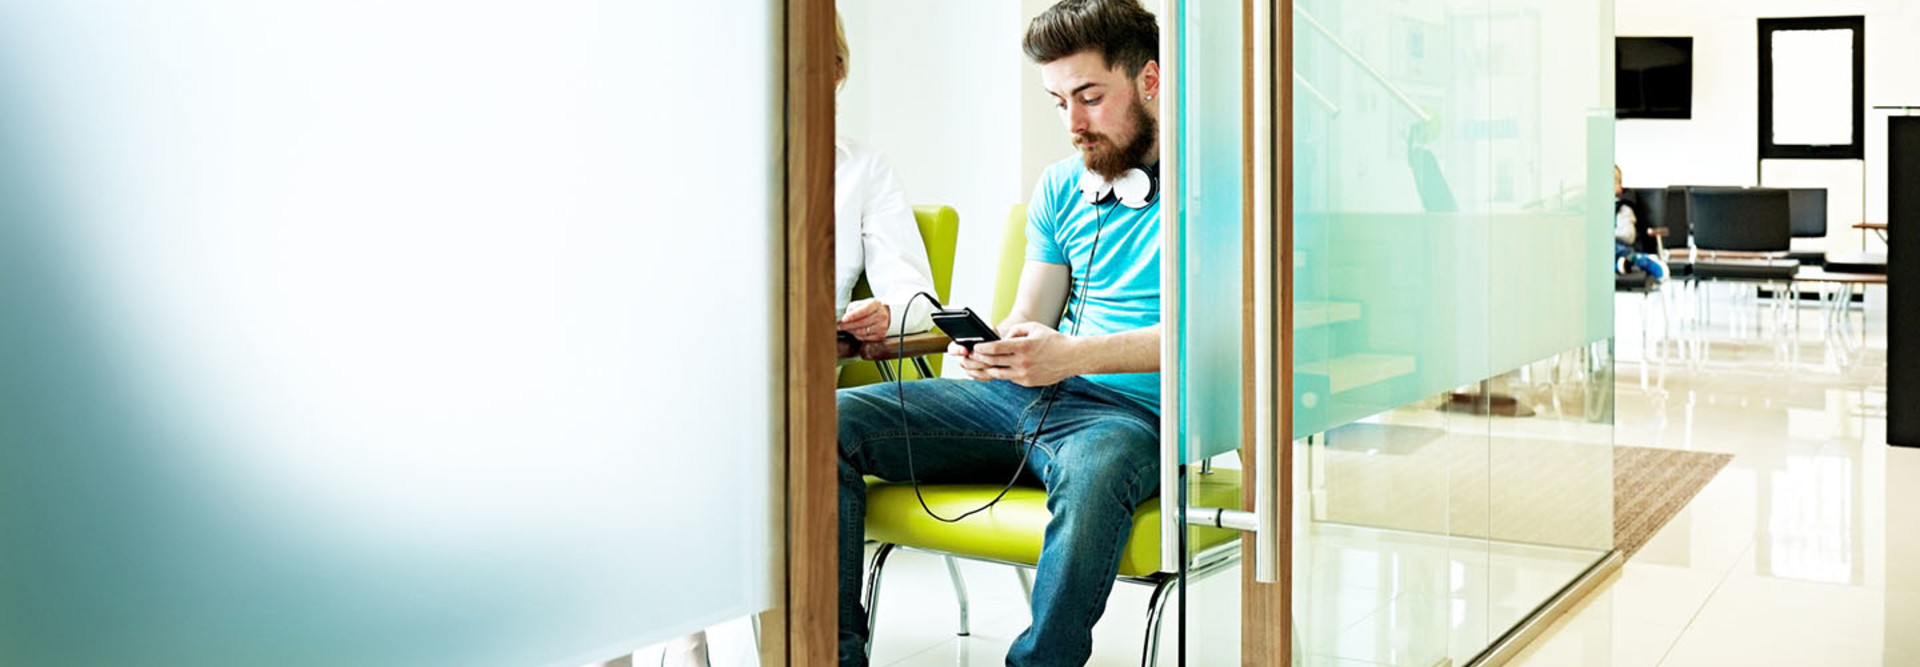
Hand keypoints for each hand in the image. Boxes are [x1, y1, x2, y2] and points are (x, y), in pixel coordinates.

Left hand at [837, 298, 890, 341]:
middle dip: (848, 325)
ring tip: (846, 328)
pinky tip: (855, 331)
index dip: (852, 316)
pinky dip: (857, 335)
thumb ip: (853, 307)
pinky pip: (865, 338)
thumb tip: (845, 316)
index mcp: (876, 304)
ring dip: (851, 331)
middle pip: (862, 323)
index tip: (843, 319)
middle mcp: (881, 315)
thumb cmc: (871, 308)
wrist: (885, 314)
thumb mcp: (863, 303)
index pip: (864, 311)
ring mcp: (882, 326)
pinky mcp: (880, 336)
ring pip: (862, 332)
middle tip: (840, 326)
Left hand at [956, 321, 1077, 386]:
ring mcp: (1025, 374)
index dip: (982, 348)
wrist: (1072, 357)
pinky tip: (994, 370)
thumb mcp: (1034, 327)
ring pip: (998, 373)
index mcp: (1023, 346)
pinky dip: (1001, 373)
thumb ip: (1015, 330)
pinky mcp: (1027, 382)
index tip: (974, 347)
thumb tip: (1002, 338)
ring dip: (986, 369)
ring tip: (976, 366)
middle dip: (978, 359)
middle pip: (993, 362)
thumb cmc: (1053, 340)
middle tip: (969, 357)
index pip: (996, 348)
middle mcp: (1022, 362)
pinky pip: (1009, 378)